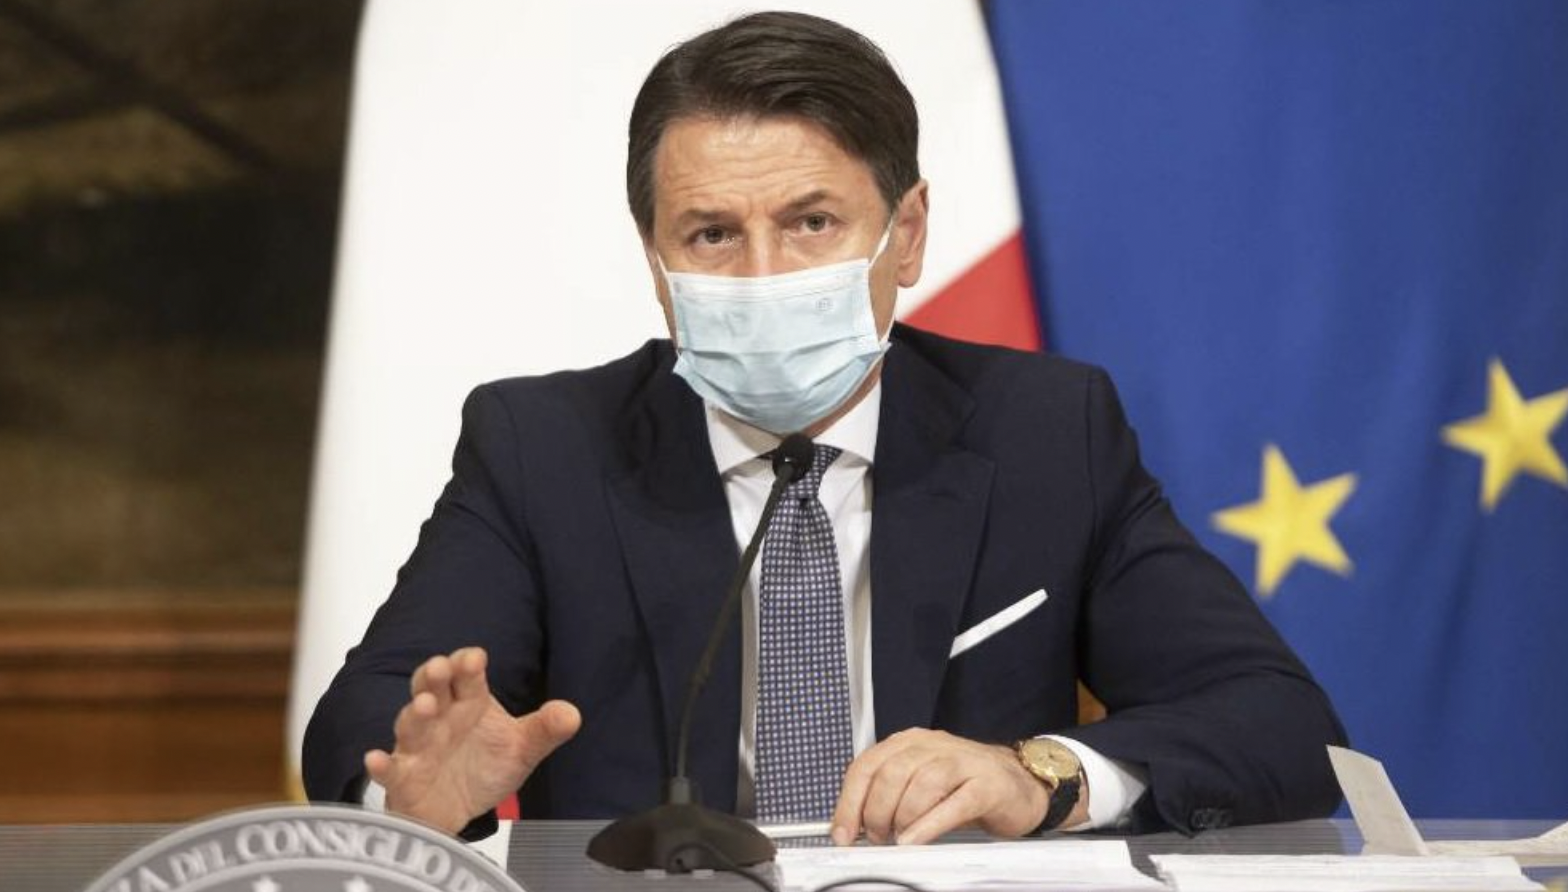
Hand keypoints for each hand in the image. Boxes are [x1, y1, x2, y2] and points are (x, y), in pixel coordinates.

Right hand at [363, 647, 579, 833]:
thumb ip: (544, 730)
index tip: (474, 658)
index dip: (466, 665)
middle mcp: (440, 719)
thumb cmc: (483, 767)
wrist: (458, 810)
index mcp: (468, 704)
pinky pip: (389, 769)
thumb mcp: (521, 749)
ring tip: (424, 705)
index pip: (466, 677)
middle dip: (433, 677)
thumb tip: (572, 714)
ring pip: (410, 725)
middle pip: (432, 690)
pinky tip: (377, 759)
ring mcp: (418, 747)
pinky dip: (382, 765)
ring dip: (414, 713)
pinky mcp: (403, 778)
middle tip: (439, 667)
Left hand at [829, 729, 1074, 845]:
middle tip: (876, 838)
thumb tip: (853, 827)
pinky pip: (954, 802)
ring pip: (921, 784)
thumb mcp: (920, 787)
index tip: (842, 832)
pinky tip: (917, 839)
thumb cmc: (966, 786)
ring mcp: (963, 761)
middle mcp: (934, 746)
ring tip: (898, 840)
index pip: (867, 765)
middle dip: (875, 812)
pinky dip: (930, 824)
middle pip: (891, 773)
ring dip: (902, 817)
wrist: (1020, 784)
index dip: (849, 802)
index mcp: (910, 743)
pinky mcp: (986, 784)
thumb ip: (889, 798)